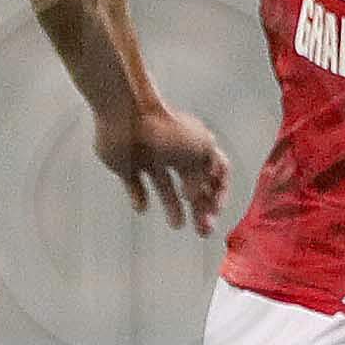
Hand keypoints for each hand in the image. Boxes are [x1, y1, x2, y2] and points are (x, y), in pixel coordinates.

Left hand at [96, 96, 231, 231]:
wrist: (126, 113)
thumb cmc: (167, 130)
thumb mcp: (199, 153)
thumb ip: (202, 178)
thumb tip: (194, 196)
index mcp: (196, 146)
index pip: (215, 173)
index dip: (219, 193)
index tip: (217, 210)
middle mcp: (175, 153)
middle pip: (192, 184)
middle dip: (200, 208)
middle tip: (204, 231)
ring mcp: (149, 158)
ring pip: (165, 186)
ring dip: (172, 206)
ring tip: (176, 225)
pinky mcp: (125, 165)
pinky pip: (134, 185)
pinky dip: (138, 197)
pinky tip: (142, 206)